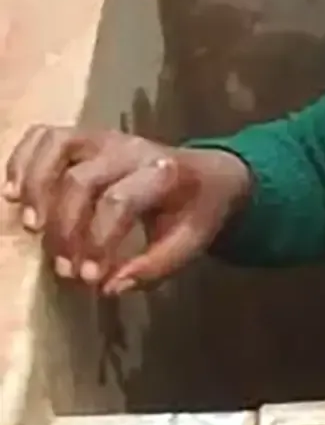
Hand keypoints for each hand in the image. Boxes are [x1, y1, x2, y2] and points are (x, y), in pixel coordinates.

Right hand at [4, 127, 251, 294]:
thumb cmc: (193, 213)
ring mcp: (104, 137)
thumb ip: (154, 267)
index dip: (97, 241)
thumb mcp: (190, 243)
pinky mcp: (83, 136)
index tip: (88, 277)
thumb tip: (109, 287)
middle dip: (66, 227)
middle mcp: (131, 149)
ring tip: (30, 227)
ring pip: (56, 147)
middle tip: (62, 266)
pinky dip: (22, 160)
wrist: (206, 175)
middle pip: (81, 180)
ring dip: (35, 186)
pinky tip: (12, 193)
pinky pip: (43, 136)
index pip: (119, 202)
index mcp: (165, 173)